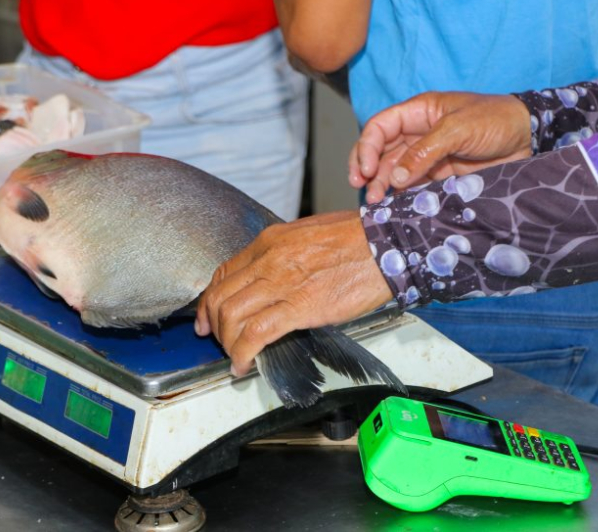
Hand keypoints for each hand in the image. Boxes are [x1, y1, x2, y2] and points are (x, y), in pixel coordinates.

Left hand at [194, 211, 391, 375]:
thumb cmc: (357, 238)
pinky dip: (243, 353)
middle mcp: (268, 260)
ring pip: (231, 316)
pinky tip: (245, 364)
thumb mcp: (307, 234)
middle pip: (221, 297)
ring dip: (227, 343)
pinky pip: (256, 333)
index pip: (223, 272)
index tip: (208, 317)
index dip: (209, 300)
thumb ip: (283, 254)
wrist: (389, 244)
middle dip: (214, 325)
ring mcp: (281, 283)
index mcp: (269, 241)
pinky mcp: (300, 307)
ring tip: (236, 356)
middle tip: (219, 340)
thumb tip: (271, 276)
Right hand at [348, 92, 532, 203]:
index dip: (367, 147)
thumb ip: (425, 151)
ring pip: (394, 171)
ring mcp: (427, 156)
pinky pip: (413, 186)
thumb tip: (396, 178)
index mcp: (418, 113)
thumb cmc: (496, 120)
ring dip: (382, 185)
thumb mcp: (458, 129)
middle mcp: (417, 134)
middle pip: (380, 151)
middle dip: (368, 169)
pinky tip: (394, 205)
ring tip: (376, 202)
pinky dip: (401, 196)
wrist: (531, 139)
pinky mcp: (439, 175)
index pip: (380, 127)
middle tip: (365, 189)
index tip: (367, 170)